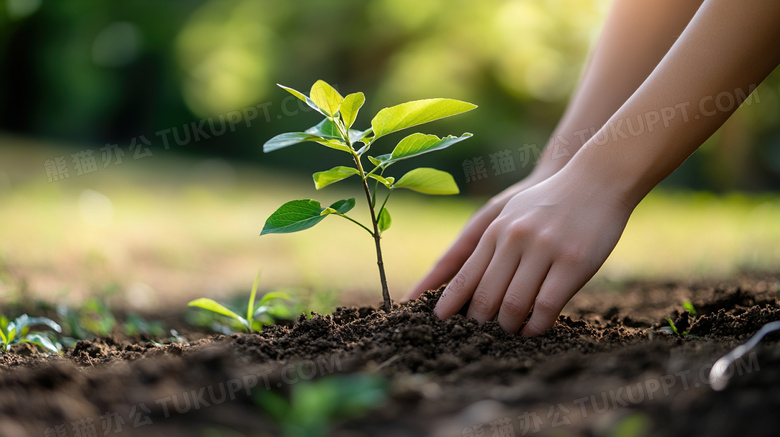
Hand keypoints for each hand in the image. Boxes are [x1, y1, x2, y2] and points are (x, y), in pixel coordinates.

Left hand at [426, 168, 632, 335]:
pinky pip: (546, 305)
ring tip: (506, 335)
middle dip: (478, 322)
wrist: (597, 180)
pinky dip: (536, 325)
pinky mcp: (573, 262)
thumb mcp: (512, 213)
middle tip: (476, 336)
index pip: (465, 275)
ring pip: (513, 304)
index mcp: (496, 231)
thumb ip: (491, 241)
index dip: (450, 303)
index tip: (438, 321)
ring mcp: (544, 250)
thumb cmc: (551, 202)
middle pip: (485, 296)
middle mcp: (514, 240)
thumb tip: (466, 274)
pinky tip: (532, 331)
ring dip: (507, 327)